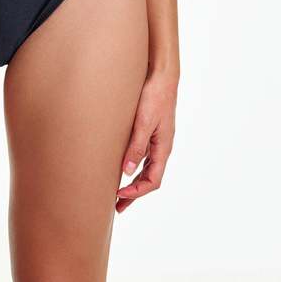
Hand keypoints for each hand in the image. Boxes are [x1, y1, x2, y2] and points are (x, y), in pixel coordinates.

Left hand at [116, 69, 177, 213]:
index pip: (153, 180)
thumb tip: (127, 172)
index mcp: (163, 148)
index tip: (119, 196)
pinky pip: (142, 154)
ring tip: (117, 190)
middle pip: (149, 177)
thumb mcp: (144, 122)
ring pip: (145, 167)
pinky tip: (121, 164)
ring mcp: (157, 138)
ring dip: (132, 180)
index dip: (137, 192)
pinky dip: (133, 164)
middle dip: (134, 193)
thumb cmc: (154, 96)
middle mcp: (161, 146)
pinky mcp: (150, 129)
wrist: (162, 75)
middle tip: (117, 207)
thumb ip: (136, 146)